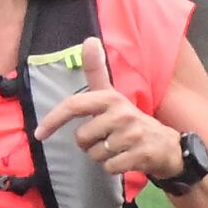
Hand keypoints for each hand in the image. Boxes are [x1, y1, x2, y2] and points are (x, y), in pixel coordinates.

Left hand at [33, 37, 181, 181]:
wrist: (167, 146)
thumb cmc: (131, 120)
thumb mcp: (113, 96)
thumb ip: (97, 71)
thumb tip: (89, 40)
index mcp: (111, 98)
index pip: (74, 105)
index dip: (53, 119)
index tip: (40, 134)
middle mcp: (122, 114)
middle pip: (81, 138)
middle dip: (88, 144)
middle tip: (107, 139)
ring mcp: (132, 134)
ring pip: (95, 155)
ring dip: (102, 157)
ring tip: (118, 148)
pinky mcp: (141, 154)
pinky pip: (109, 168)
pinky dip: (113, 168)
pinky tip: (126, 159)